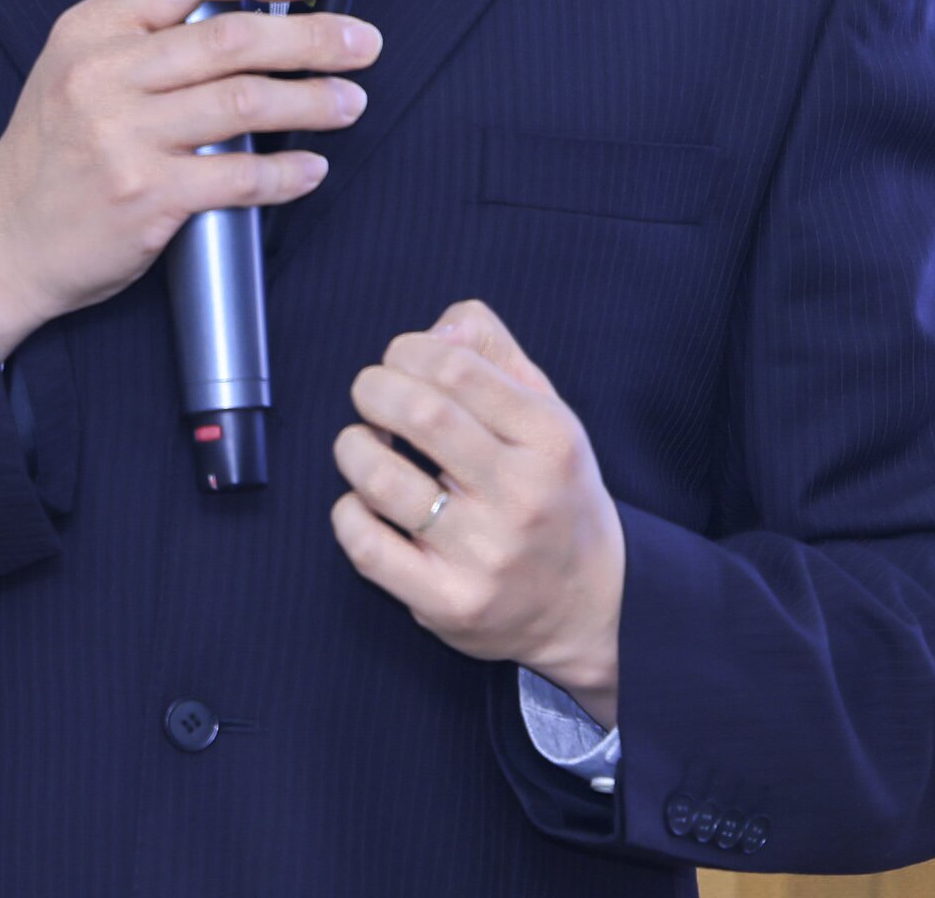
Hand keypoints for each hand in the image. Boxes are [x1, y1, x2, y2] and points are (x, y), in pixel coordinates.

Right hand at [0, 0, 381, 360]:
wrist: (2, 239)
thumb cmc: (49, 155)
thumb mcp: (75, 69)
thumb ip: (144, 40)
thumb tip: (245, 18)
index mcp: (91, 30)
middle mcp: (105, 75)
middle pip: (231, 39)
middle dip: (312, 39)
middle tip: (361, 43)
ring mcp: (124, 137)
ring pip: (243, 104)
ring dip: (311, 102)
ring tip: (348, 102)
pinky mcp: (146, 196)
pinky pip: (237, 178)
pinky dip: (285, 174)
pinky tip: (310, 169)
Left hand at [330, 301, 625, 724]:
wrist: (587, 603)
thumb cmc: (550, 489)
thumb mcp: (545, 411)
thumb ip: (492, 351)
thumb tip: (435, 331)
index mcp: (551, 438)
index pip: (457, 366)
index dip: (408, 351)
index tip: (400, 361)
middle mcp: (523, 496)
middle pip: (420, 414)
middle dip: (373, 389)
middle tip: (370, 395)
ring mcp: (486, 555)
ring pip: (381, 480)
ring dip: (352, 448)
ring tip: (362, 445)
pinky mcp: (450, 604)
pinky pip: (367, 547)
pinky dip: (347, 513)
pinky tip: (363, 503)